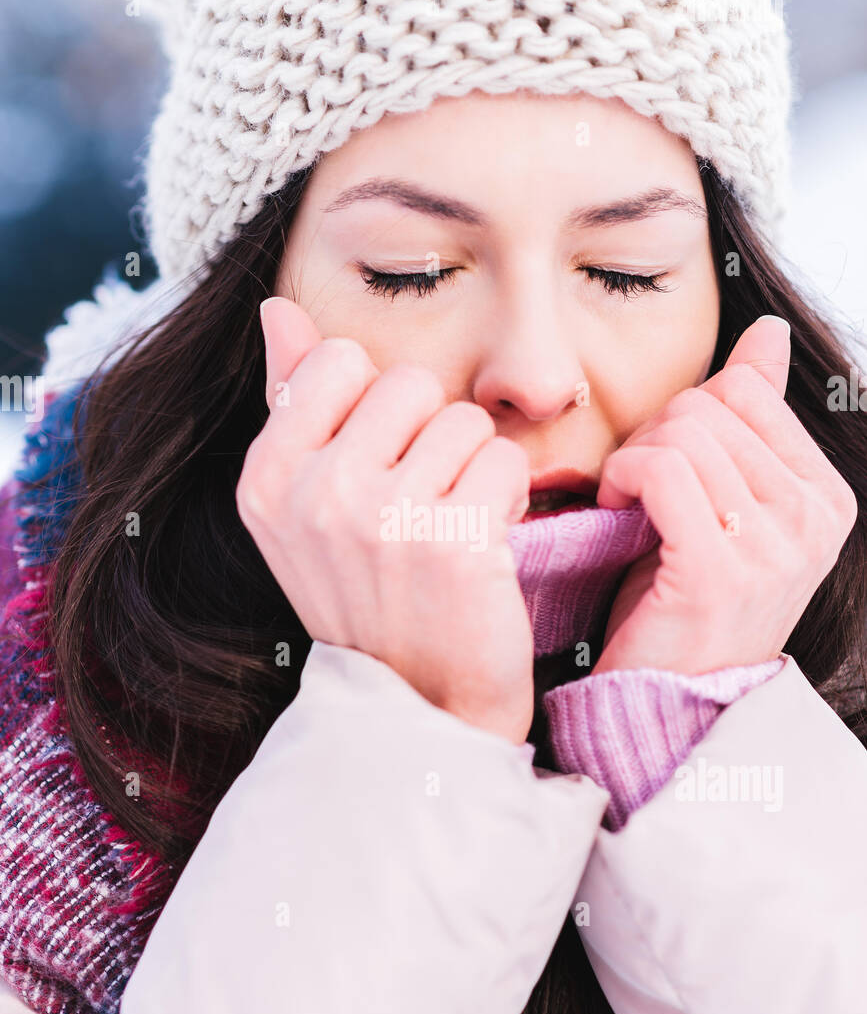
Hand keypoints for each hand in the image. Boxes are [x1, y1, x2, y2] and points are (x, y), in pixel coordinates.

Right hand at [236, 296, 534, 742]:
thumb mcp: (305, 506)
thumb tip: (276, 310)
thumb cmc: (368, 594)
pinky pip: (505, 458)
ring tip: (453, 523)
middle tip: (422, 502)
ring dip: (474, 467)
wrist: (418, 704)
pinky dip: (508, 495)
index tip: (377, 467)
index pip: (340, 359)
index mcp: (267, 479)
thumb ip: (295, 403)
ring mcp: (381, 520)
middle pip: (409, 384)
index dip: (377, 406)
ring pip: (464, 420)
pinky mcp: (452, 543)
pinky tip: (486, 541)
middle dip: (431, 435)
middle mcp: (315, 495)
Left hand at [594, 315, 857, 675]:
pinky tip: (614, 511)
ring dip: (633, 459)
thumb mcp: (724, 502)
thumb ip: (750, 419)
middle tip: (634, 489)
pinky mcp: (717, 570)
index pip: (747, 391)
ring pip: (682, 432)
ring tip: (626, 504)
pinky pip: (660, 467)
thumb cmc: (681, 601)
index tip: (664, 466)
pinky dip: (622, 477)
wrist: (661, 701)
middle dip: (655, 436)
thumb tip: (764, 331)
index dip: (687, 416)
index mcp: (827, 498)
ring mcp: (773, 547)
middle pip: (710, 407)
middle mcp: (814, 520)